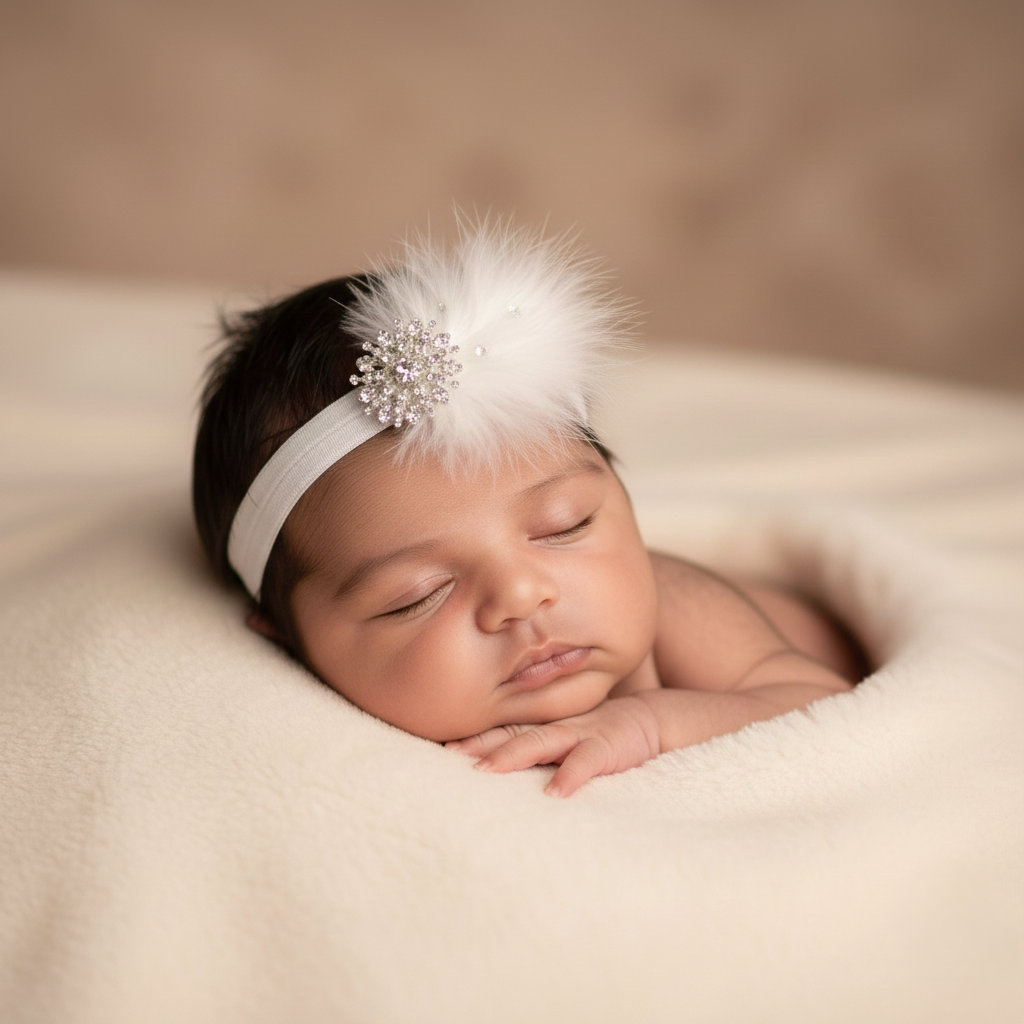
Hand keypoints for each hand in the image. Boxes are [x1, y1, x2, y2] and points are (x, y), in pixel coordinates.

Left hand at [446, 696, 660, 797]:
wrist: (650, 720)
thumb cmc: (599, 734)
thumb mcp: (565, 738)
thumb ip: (537, 747)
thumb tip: (497, 769)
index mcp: (544, 726)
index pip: (503, 728)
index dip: (474, 736)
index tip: (442, 746)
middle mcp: (555, 727)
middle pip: (511, 733)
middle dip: (481, 743)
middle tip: (451, 754)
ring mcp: (579, 734)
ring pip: (540, 741)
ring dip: (512, 754)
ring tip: (486, 769)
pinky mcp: (606, 748)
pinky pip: (585, 762)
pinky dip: (569, 775)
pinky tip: (555, 793)